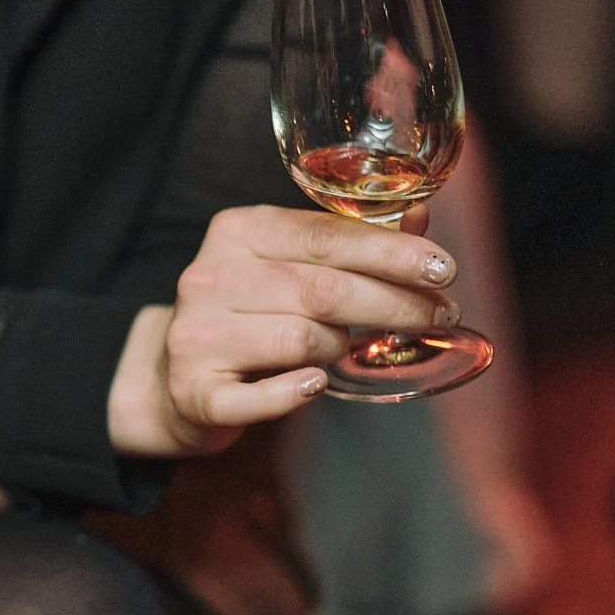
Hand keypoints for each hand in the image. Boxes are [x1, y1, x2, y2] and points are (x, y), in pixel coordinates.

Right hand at [108, 204, 456, 455]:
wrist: (170, 375)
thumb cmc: (248, 315)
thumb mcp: (288, 263)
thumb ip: (349, 241)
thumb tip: (420, 217)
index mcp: (237, 232)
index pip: (326, 236)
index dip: (393, 252)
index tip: (444, 269)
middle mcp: (209, 277)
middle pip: (321, 289)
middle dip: (395, 303)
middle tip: (440, 315)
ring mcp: (197, 336)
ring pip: (299, 339)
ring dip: (339, 347)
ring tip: (346, 348)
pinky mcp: (194, 391)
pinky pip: (259, 397)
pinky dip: (294, 393)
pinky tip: (314, 385)